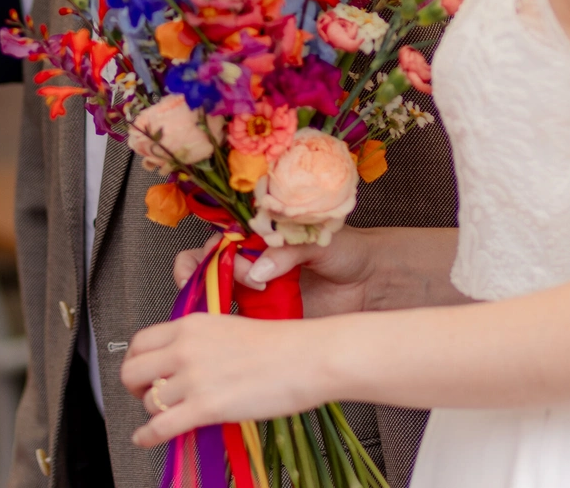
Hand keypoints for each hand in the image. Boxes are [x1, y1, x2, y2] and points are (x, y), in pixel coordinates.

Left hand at [120, 314, 328, 446]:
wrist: (307, 358)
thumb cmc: (281, 345)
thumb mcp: (228, 327)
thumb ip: (199, 342)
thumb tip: (182, 363)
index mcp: (190, 324)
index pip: (140, 342)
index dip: (136, 361)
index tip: (142, 372)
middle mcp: (185, 347)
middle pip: (133, 370)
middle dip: (135, 387)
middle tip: (146, 395)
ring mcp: (193, 377)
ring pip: (149, 401)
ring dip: (154, 412)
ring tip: (166, 417)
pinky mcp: (206, 406)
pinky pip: (160, 426)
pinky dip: (146, 436)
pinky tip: (144, 439)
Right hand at [171, 230, 382, 317]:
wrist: (372, 283)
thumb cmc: (347, 251)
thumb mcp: (316, 240)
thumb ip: (286, 251)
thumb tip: (258, 270)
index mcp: (259, 236)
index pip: (220, 239)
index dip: (218, 253)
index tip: (244, 270)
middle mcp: (251, 261)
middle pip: (204, 264)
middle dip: (197, 274)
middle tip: (219, 289)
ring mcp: (255, 291)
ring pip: (213, 294)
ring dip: (208, 301)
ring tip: (223, 311)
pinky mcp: (264, 318)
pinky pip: (237, 323)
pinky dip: (228, 328)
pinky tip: (235, 332)